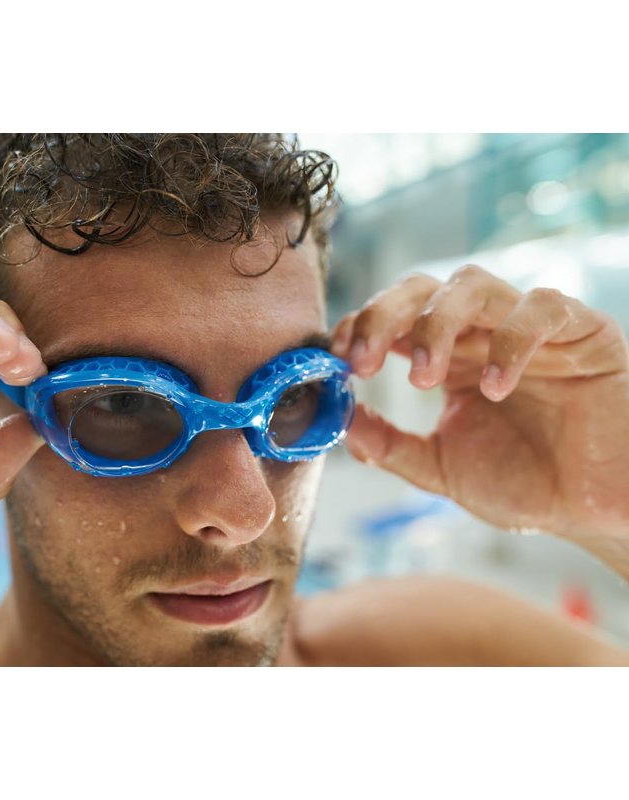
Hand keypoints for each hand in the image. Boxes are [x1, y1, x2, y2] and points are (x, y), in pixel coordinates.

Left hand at [330, 264, 628, 542]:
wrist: (598, 509)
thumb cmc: (527, 483)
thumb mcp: (441, 468)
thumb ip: (391, 445)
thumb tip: (338, 420)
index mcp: (447, 357)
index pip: (393, 317)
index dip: (360, 326)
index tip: (336, 358)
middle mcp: (481, 334)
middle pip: (421, 287)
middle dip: (382, 315)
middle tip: (362, 360)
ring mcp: (528, 328)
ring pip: (473, 284)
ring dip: (437, 322)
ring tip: (423, 376)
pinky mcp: (582, 332)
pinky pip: (542, 309)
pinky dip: (511, 341)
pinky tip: (496, 387)